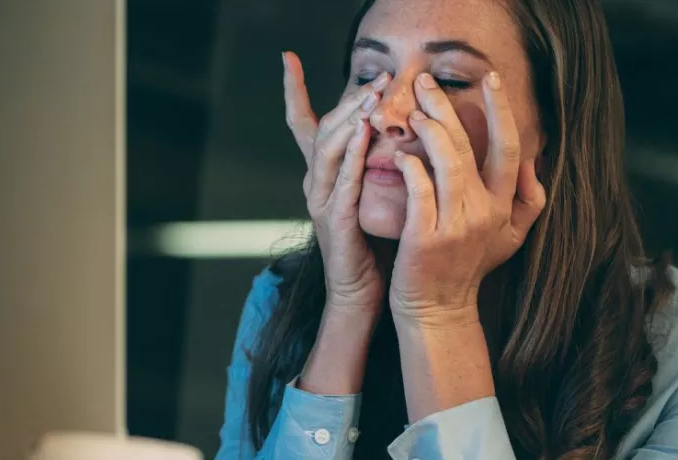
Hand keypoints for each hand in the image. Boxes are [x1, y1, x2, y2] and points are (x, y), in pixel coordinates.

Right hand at [283, 51, 389, 314]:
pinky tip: (363, 133)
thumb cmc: (371, 244)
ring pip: (329, 148)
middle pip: (323, 128)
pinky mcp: (334, 220)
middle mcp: (316, 183)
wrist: (361, 293)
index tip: (288, 58)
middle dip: (348, 99)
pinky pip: (343, 180)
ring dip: (351, 119)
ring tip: (372, 95)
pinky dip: (351, 154)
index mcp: (322, 175)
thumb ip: (371, 163)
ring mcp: (321, 201)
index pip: (304, 124)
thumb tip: (389, 128)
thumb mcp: (369, 195)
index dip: (294, 91)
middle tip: (377, 76)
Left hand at [389, 72, 545, 325]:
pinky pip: (419, 189)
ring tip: (411, 112)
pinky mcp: (425, 236)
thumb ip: (529, 202)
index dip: (502, 110)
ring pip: (445, 161)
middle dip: (445, 107)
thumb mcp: (510, 239)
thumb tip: (534, 164)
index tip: (491, 79)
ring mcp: (455, 224)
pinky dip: (410, 167)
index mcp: (503, 206)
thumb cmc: (468, 269)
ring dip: (427, 130)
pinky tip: (400, 155)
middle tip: (424, 82)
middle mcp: (483, 211)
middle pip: (469, 146)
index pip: (509, 147)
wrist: (438, 310)